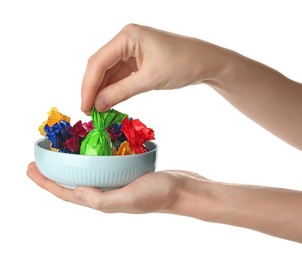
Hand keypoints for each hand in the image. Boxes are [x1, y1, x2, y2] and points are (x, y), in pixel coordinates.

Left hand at [26, 162, 209, 214]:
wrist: (183, 188)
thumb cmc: (160, 195)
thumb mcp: (131, 198)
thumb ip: (102, 199)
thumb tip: (74, 192)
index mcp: (103, 200)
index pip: (68, 193)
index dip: (46, 183)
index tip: (29, 168)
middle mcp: (107, 191)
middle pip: (74, 181)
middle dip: (56, 169)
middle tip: (43, 153)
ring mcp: (117, 181)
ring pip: (90, 169)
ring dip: (75, 158)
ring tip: (65, 144)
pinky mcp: (127, 171)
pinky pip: (106, 161)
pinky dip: (97, 151)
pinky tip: (96, 139)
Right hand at [81, 24, 225, 112]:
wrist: (206, 62)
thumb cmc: (183, 64)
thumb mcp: (150, 79)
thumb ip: (121, 92)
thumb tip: (98, 105)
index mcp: (128, 36)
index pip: (98, 62)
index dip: (88, 86)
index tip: (84, 107)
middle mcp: (126, 41)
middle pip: (101, 66)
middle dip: (93, 89)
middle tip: (88, 112)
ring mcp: (131, 51)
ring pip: (109, 73)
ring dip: (103, 92)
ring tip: (97, 111)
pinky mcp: (138, 62)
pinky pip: (120, 77)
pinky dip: (114, 90)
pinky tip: (109, 103)